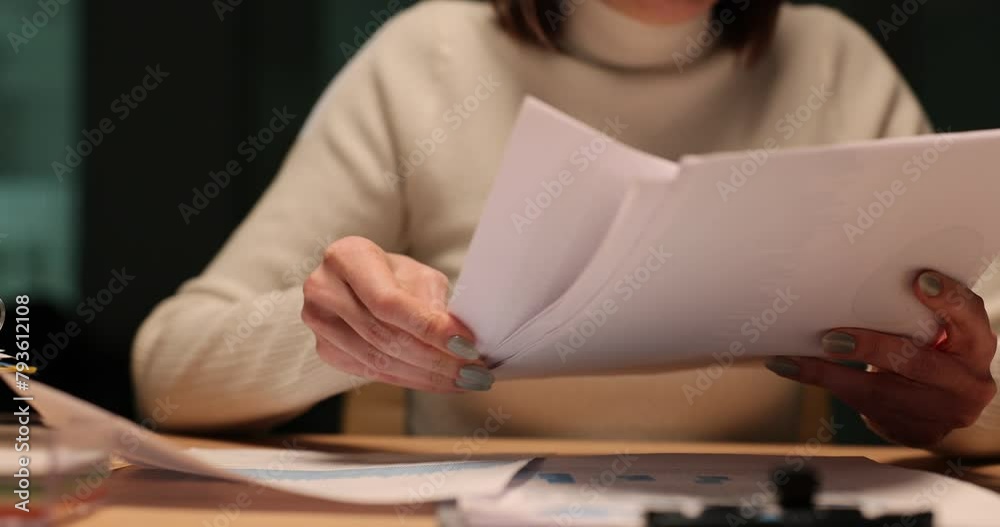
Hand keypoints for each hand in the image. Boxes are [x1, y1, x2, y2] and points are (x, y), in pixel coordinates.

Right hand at [301, 236, 492, 391]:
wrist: (358, 282)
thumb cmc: (393, 273)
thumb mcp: (418, 275)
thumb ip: (433, 303)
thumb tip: (460, 341)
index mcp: (346, 257)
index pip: (389, 303)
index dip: (430, 329)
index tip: (467, 346)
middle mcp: (324, 289)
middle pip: (384, 336)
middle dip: (435, 359)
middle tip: (473, 372)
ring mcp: (319, 323)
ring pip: (378, 361)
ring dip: (426, 376)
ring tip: (464, 382)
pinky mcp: (326, 350)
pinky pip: (372, 372)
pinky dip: (409, 380)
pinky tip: (437, 382)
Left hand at [766, 271, 997, 446]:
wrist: (940, 406)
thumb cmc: (931, 351)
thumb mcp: (935, 331)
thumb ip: (914, 313)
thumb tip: (853, 273)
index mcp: (975, 342)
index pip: (969, 316)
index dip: (948, 300)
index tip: (920, 281)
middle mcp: (968, 379)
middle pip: (918, 362)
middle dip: (872, 348)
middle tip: (832, 338)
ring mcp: (947, 410)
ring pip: (883, 393)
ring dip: (833, 375)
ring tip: (794, 360)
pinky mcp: (919, 431)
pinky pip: (866, 409)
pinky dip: (827, 385)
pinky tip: (792, 369)